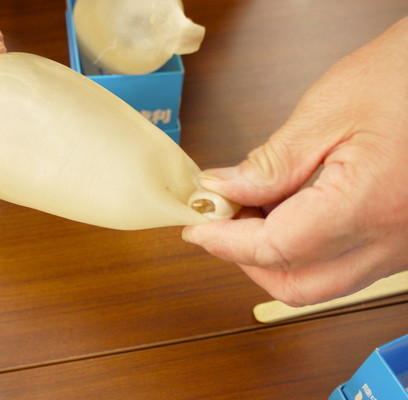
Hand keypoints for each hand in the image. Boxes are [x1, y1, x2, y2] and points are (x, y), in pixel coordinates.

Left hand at [183, 17, 407, 305]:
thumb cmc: (406, 77)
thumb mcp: (329, 112)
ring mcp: (401, 248)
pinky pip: (344, 265)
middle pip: (297, 286)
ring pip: (321, 282)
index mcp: (368, 207)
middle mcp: (391, 242)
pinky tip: (287, 212)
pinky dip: (305, 250)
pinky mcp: (403, 241)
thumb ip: (272, 162)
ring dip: (274, 258)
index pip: (277, 249)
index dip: (227, 243)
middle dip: (247, 261)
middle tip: (220, 224)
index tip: (197, 228)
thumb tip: (223, 192)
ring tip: (250, 212)